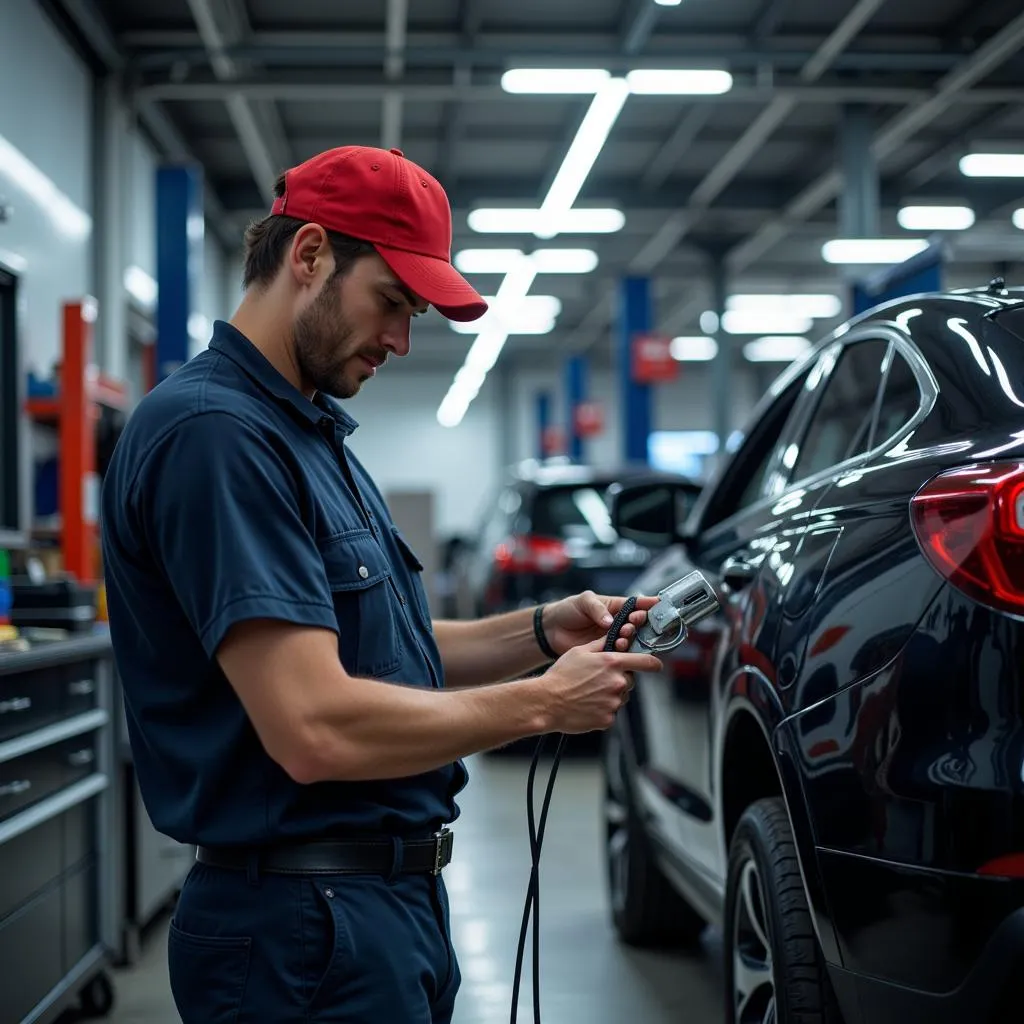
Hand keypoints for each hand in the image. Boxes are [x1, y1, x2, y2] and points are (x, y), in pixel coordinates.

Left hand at [542, 590, 659, 654]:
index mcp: (615, 607)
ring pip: (630, 640)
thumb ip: (597, 608)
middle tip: (632, 624)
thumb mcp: (583, 601)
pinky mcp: (606, 652)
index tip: (655, 606)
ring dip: (630, 639)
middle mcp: (618, 623)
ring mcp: (613, 638)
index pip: (636, 605)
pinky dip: (621, 653)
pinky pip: (619, 653)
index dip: (647, 605)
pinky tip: (618, 650)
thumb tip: (610, 621)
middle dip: (638, 624)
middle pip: (637, 624)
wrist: (552, 630)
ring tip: (622, 638)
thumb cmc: (568, 610)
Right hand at [543, 638, 662, 733]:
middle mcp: (618, 683)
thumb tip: (614, 638)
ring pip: (620, 697)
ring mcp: (614, 703)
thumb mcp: (580, 651)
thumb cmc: (561, 675)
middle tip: (598, 680)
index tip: (655, 665)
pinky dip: (602, 709)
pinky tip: (587, 705)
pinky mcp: (608, 719)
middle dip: (619, 679)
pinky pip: (611, 712)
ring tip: (589, 693)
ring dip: (610, 695)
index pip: (647, 663)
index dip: (653, 663)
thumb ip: (601, 644)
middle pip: (630, 680)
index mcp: (612, 663)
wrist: (547, 702)